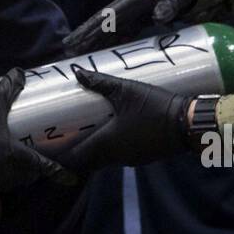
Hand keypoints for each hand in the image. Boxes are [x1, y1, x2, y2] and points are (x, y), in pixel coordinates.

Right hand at [0, 69, 74, 192]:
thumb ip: (5, 90)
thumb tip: (19, 72)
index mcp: (16, 157)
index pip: (44, 167)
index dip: (59, 173)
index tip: (71, 179)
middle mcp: (8, 175)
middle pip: (27, 176)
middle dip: (33, 170)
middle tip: (34, 159)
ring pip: (10, 181)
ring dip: (14, 173)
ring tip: (10, 158)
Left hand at [60, 68, 189, 171]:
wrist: (188, 123)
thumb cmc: (154, 106)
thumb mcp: (125, 90)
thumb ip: (99, 82)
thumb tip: (76, 71)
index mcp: (107, 144)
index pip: (76, 158)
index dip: (59, 157)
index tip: (46, 151)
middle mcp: (115, 157)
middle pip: (87, 161)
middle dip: (72, 154)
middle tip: (59, 140)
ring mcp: (129, 159)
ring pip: (102, 160)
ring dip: (90, 152)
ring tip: (79, 136)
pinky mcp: (141, 157)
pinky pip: (116, 157)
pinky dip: (105, 150)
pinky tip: (106, 135)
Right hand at [62, 0, 199, 53]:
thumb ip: (167, 6)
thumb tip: (159, 18)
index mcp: (129, 1)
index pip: (105, 18)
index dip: (90, 30)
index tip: (76, 41)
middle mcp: (124, 7)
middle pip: (99, 23)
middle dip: (83, 36)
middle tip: (67, 49)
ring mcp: (128, 13)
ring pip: (106, 29)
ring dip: (92, 40)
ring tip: (76, 53)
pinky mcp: (135, 19)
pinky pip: (118, 32)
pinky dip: (107, 41)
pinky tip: (100, 51)